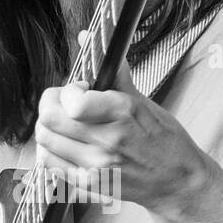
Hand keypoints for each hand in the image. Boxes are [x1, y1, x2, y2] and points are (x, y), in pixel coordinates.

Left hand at [34, 30, 213, 215]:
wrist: (178, 182)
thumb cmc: (164, 140)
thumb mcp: (144, 102)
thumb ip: (113, 73)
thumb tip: (87, 37)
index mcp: (122, 114)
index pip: (71, 101)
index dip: (67, 91)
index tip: (79, 91)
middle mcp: (106, 142)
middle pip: (49, 119)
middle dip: (51, 105)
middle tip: (64, 105)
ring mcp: (95, 167)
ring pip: (44, 140)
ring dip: (49, 127)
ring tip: (66, 126)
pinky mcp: (88, 186)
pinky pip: (49, 164)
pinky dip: (50, 151)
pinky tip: (67, 146)